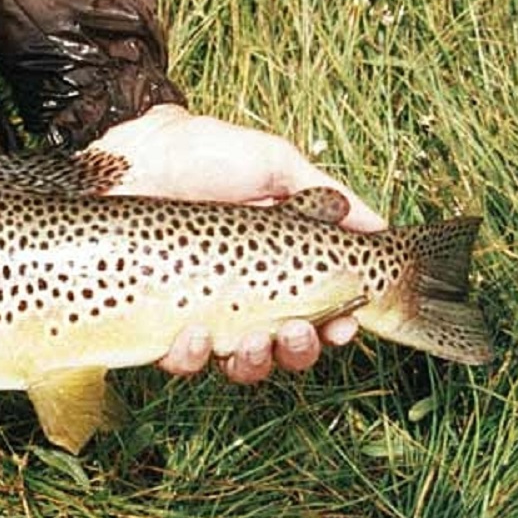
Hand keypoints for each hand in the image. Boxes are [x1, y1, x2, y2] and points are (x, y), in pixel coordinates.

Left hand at [90, 104, 388, 382]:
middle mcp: (242, 293)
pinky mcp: (158, 319)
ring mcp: (201, 309)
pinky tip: (196, 333)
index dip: (335, 328)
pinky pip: (181, 358)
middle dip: (298, 350)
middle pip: (283, 348)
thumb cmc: (205, 154)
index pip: (317, 312)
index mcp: (277, 263)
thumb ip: (327, 196)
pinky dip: (193, 356)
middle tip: (295, 330)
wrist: (137, 156)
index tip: (345, 325)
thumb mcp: (277, 166)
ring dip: (255, 362)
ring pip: (238, 363)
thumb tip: (379, 227)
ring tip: (252, 339)